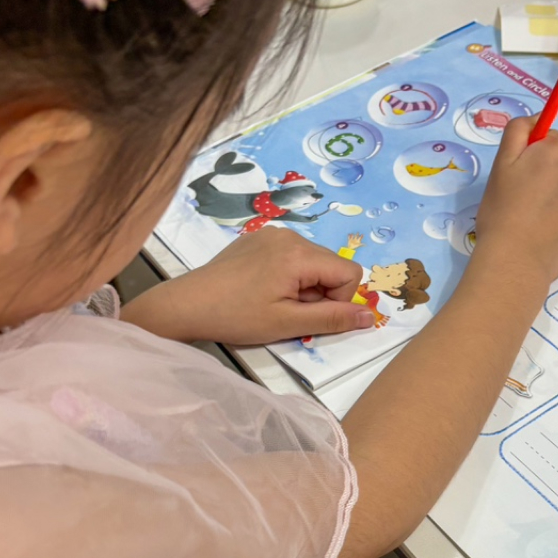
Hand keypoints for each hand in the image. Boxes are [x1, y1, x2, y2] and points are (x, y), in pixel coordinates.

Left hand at [121, 229, 373, 345]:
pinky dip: (288, 274)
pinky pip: (292, 254)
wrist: (187, 304)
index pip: (349, 273)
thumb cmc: (236, 316)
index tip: (309, 314)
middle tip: (289, 310)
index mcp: (299, 254)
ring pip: (313, 261)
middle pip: (332, 265)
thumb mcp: (288, 324)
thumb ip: (332, 319)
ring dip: (305, 284)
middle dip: (321, 292)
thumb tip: (370, 317)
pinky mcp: (259, 238)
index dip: (338, 300)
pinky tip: (263, 288)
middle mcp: (290, 235)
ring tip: (274, 299)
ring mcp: (272, 233)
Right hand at [473, 117, 557, 285]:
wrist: (516, 261)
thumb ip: (518, 130)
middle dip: (550, 172)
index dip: (531, 156)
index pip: (548, 139)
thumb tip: (539, 118)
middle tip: (526, 199)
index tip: (519, 178)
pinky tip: (553, 230)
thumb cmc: (502, 211)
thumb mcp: (500, 164)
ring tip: (540, 217)